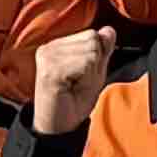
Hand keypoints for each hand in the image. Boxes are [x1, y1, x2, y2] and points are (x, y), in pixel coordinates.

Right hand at [26, 24, 119, 138]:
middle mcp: (50, 47)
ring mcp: (48, 57)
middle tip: (79, 83)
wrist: (59, 127)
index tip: (82, 76)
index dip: (97, 58)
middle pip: (93, 39)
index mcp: (57, 45)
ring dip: (89, 74)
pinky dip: (85, 79)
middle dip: (94, 65)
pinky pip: (85, 63)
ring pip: (91, 51)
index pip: (93, 34)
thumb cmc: (74, 101)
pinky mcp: (50, 70)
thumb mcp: (95, 72)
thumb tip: (109, 30)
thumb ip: (102, 51)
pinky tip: (70, 89)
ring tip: (74, 86)